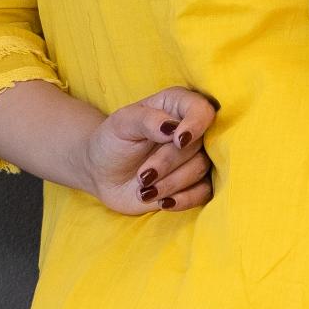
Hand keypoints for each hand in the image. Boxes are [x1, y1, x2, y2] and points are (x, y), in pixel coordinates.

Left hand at [81, 89, 216, 215]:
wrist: (103, 174)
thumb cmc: (113, 142)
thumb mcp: (121, 124)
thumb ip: (147, 120)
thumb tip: (172, 128)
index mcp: (176, 106)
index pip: (201, 110)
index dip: (196, 124)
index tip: (178, 140)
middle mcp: (190, 130)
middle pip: (198, 146)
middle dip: (168, 163)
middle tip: (142, 175)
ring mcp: (194, 158)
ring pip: (200, 170)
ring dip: (171, 184)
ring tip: (144, 190)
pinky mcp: (194, 183)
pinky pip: (205, 192)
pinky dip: (184, 200)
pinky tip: (163, 202)